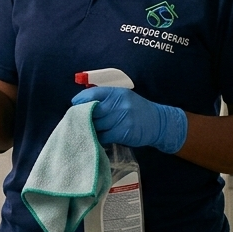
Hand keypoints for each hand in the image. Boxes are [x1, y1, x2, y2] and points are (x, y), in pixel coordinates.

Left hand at [71, 86, 187, 153]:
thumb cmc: (136, 110)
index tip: (74, 106)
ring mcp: (122, 118)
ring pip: (97, 125)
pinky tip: (97, 138)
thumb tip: (82, 104)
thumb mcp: (123, 98)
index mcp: (117, 93)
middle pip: (92, 111)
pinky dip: (98, 138)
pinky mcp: (124, 132)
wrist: (158, 123)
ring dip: (90, 129)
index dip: (80, 100)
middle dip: (83, 117)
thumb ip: (105, 99)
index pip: (92, 94)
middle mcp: (119, 104)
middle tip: (77, 122)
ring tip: (86, 131)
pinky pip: (104, 136)